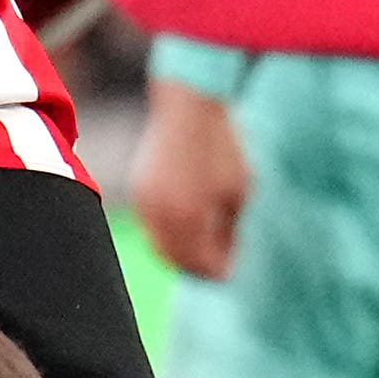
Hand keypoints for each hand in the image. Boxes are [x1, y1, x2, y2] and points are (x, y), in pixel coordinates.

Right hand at [130, 80, 251, 280]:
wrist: (189, 106)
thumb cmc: (222, 146)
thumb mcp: (239, 190)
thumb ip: (232, 229)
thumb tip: (228, 259)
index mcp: (191, 218)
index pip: (204, 264)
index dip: (220, 271)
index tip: (233, 271)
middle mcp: (163, 216)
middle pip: (179, 262)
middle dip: (200, 268)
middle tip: (219, 266)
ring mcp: (146, 204)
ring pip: (160, 247)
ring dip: (181, 254)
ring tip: (205, 248)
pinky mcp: (139, 192)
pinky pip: (152, 228)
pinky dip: (168, 236)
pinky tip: (186, 229)